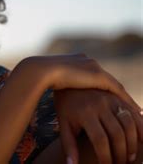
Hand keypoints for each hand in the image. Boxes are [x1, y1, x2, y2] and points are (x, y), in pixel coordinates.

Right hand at [23, 53, 141, 112]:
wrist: (40, 71)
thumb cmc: (39, 78)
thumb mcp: (51, 81)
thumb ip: (58, 84)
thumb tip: (55, 92)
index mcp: (76, 60)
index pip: (94, 76)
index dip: (103, 89)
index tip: (110, 100)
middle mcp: (87, 61)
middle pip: (107, 80)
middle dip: (117, 94)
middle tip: (128, 107)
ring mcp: (93, 67)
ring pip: (115, 85)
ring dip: (125, 100)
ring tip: (135, 113)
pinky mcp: (97, 75)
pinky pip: (116, 90)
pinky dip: (126, 101)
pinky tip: (134, 112)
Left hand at [54, 89, 142, 163]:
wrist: (67, 77)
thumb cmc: (65, 105)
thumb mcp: (63, 124)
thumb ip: (69, 145)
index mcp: (85, 113)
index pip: (100, 140)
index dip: (106, 157)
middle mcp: (99, 105)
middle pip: (118, 134)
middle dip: (122, 153)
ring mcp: (111, 99)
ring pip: (130, 123)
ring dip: (134, 142)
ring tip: (131, 157)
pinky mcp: (118, 96)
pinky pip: (134, 113)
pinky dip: (141, 127)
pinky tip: (140, 140)